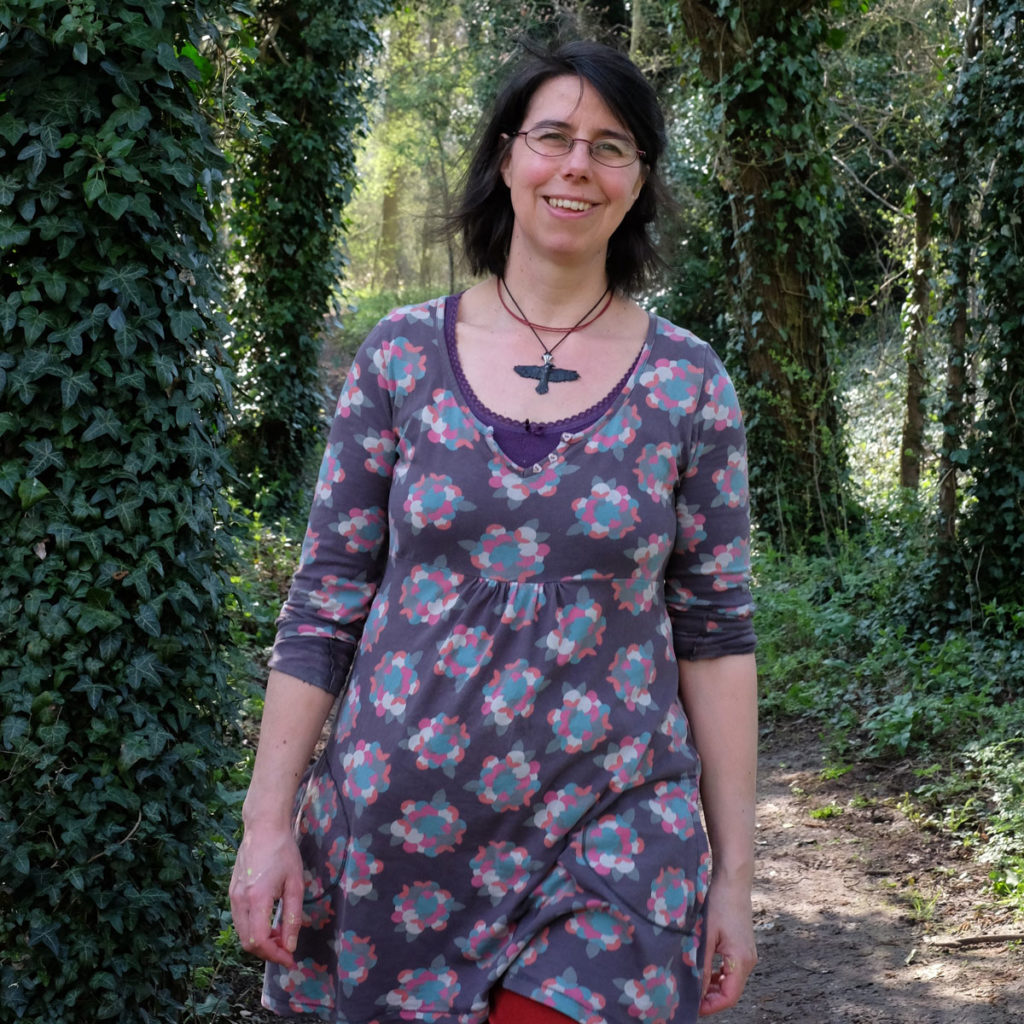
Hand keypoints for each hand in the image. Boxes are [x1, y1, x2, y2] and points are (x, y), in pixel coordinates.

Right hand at [229, 824, 304, 967]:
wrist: (263, 827)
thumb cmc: (283, 851)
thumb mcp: (295, 883)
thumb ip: (292, 917)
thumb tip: (290, 946)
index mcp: (256, 898)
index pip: (259, 940)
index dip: (274, 955)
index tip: (290, 958)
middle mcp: (239, 900)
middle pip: (247, 942)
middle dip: (268, 951)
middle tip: (287, 949)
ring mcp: (232, 896)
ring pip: (242, 933)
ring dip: (260, 941)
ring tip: (280, 935)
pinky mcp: (232, 892)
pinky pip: (240, 920)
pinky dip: (253, 929)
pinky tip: (269, 922)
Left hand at [698, 877, 757, 1015]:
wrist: (733, 880)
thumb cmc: (720, 903)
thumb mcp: (706, 935)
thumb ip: (701, 964)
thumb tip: (694, 989)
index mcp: (741, 960)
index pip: (729, 997)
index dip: (710, 1006)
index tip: (692, 1007)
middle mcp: (748, 960)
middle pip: (731, 991)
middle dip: (710, 998)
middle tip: (687, 996)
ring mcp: (746, 953)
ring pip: (730, 980)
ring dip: (713, 986)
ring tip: (691, 985)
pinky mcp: (742, 945)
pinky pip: (731, 969)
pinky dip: (717, 974)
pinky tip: (702, 970)